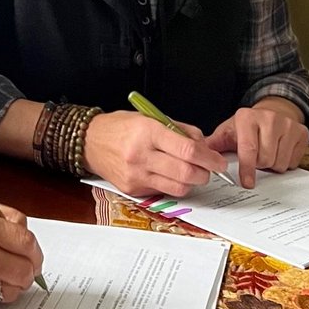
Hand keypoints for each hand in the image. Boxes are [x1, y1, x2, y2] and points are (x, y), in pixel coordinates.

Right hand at [83, 110, 229, 197]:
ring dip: (191, 182)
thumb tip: (203, 145)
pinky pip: (163, 191)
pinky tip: (169, 174)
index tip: (218, 160)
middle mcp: (141, 155)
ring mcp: (136, 175)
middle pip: (186, 173)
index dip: (209, 158)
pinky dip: (173, 185)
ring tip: (190, 172)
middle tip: (209, 168)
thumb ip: (179, 130)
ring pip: (178, 187)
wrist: (90, 142)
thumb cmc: (120, 127)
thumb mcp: (150, 117)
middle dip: (205, 173)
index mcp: (147, 131)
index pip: (187, 150)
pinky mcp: (133, 189)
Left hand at [204, 100, 308, 187]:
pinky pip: (293, 162)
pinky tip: (279, 150)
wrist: (273, 112)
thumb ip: (214, 145)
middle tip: (256, 157)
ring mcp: (287, 124)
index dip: (247, 169)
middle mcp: (269, 118)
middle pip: (265, 159)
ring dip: (272, 165)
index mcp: (246, 117)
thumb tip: (198, 156)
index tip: (246, 184)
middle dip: (259, 165)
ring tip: (266, 153)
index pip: (248, 149)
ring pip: (279, 163)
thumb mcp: (229, 131)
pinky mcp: (301, 132)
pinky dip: (285, 162)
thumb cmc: (247, 127)